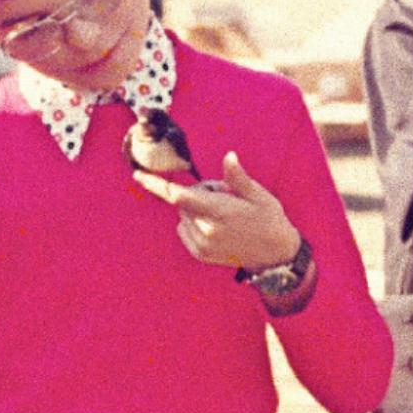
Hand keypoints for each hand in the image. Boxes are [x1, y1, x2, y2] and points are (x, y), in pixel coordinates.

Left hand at [135, 151, 300, 271]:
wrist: (274, 255)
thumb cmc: (269, 220)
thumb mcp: (259, 196)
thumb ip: (238, 178)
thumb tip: (228, 156)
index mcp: (220, 212)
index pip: (179, 196)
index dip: (156, 185)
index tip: (138, 175)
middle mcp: (207, 230)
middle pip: (183, 202)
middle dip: (197, 193)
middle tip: (224, 197)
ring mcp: (202, 245)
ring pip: (183, 215)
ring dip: (195, 209)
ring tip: (223, 215)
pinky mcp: (200, 254)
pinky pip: (184, 229)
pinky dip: (193, 223)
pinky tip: (216, 227)